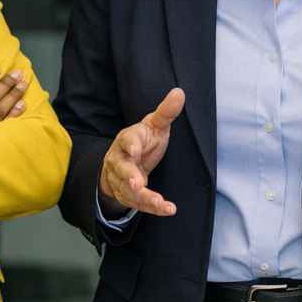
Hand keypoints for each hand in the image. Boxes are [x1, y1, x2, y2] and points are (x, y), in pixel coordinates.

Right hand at [99, 88, 184, 215]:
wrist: (126, 162)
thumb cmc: (142, 141)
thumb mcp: (154, 125)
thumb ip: (166, 112)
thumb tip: (180, 92)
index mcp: (127, 140)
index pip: (126, 140)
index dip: (130, 144)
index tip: (135, 149)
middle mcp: (120, 161)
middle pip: (122, 169)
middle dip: (129, 177)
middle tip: (136, 184)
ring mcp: (122, 180)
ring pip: (129, 191)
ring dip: (144, 198)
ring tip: (159, 202)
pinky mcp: (129, 196)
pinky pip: (140, 204)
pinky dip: (154, 208)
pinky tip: (168, 209)